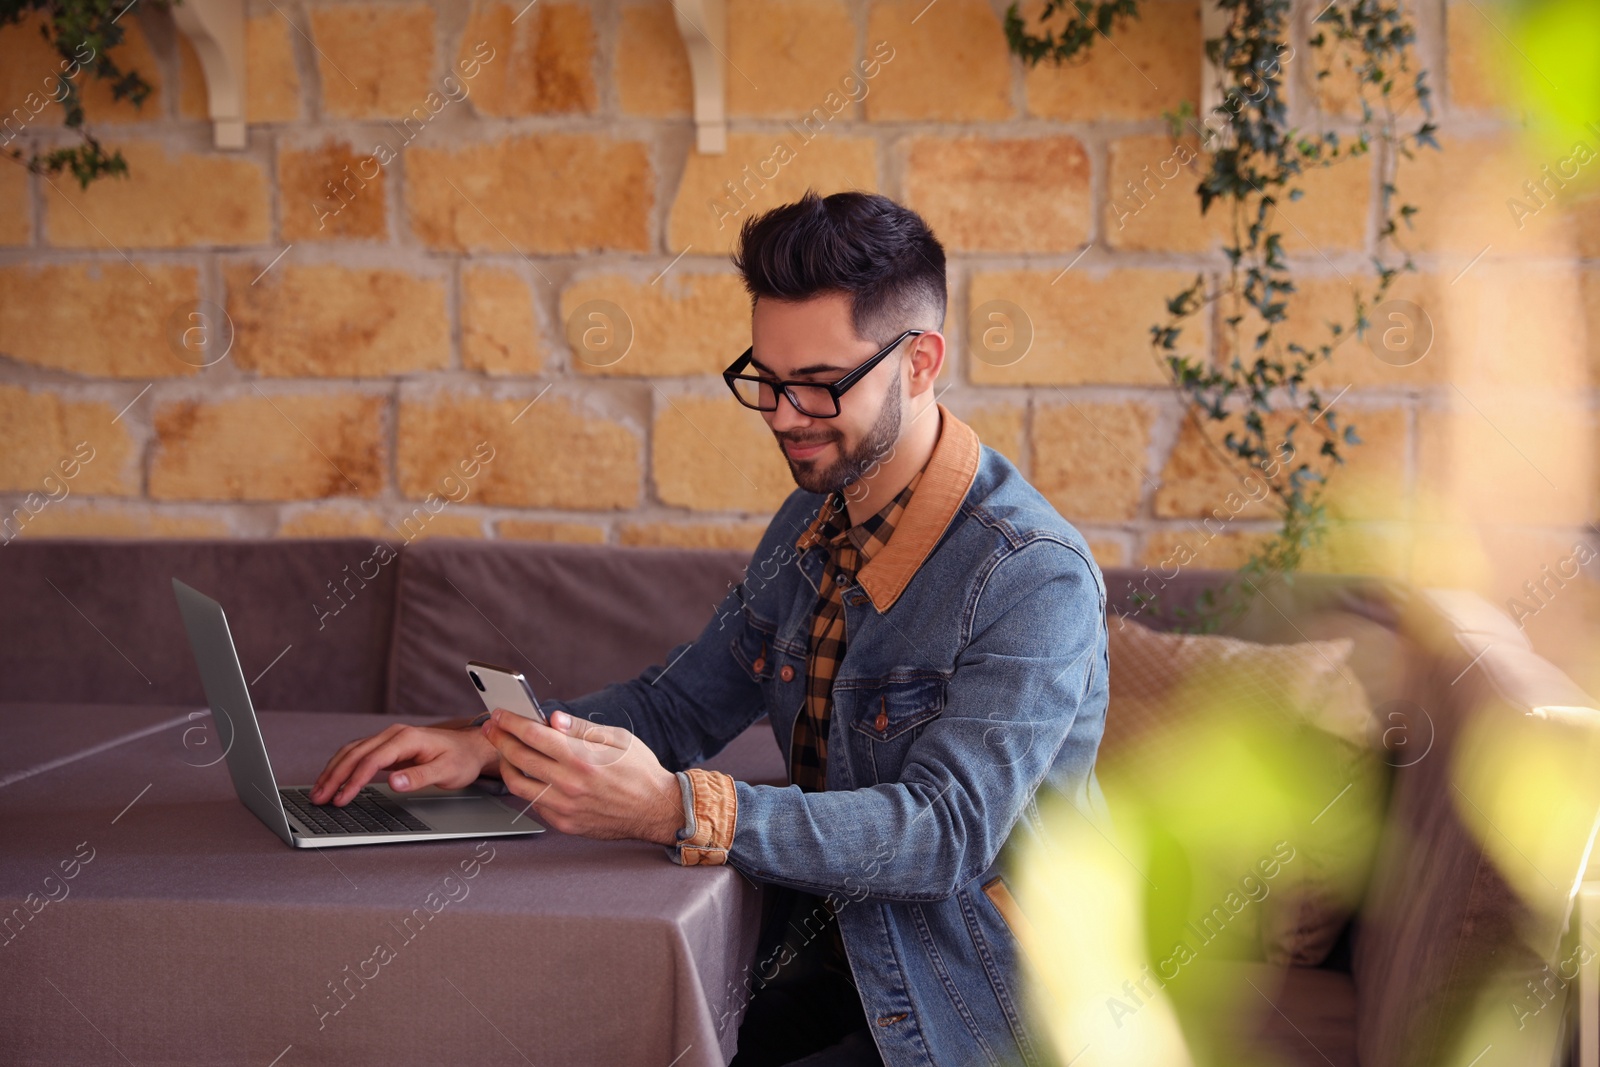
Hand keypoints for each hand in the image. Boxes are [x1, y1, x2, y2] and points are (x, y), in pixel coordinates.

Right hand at [311, 722, 498, 805]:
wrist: (471, 747)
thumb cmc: (461, 759)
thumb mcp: (446, 771)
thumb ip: (419, 777)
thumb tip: (393, 783)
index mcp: (407, 738)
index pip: (372, 760)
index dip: (354, 780)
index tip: (342, 799)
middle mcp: (394, 735)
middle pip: (355, 754)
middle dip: (334, 776)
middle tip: (318, 798)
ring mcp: (389, 739)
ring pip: (352, 752)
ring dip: (334, 771)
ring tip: (318, 791)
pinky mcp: (387, 747)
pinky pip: (358, 754)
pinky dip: (343, 767)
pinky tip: (334, 780)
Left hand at [484, 708, 682, 844]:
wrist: (657, 810)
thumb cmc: (640, 771)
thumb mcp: (619, 738)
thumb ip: (582, 728)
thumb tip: (553, 718)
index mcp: (582, 758)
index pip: (534, 735)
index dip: (512, 721)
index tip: (500, 714)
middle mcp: (570, 784)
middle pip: (519, 758)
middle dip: (500, 739)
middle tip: (491, 728)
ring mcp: (565, 807)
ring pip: (519, 786)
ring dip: (505, 766)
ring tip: (505, 753)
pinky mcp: (565, 824)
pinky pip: (534, 804)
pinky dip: (527, 787)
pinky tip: (529, 775)